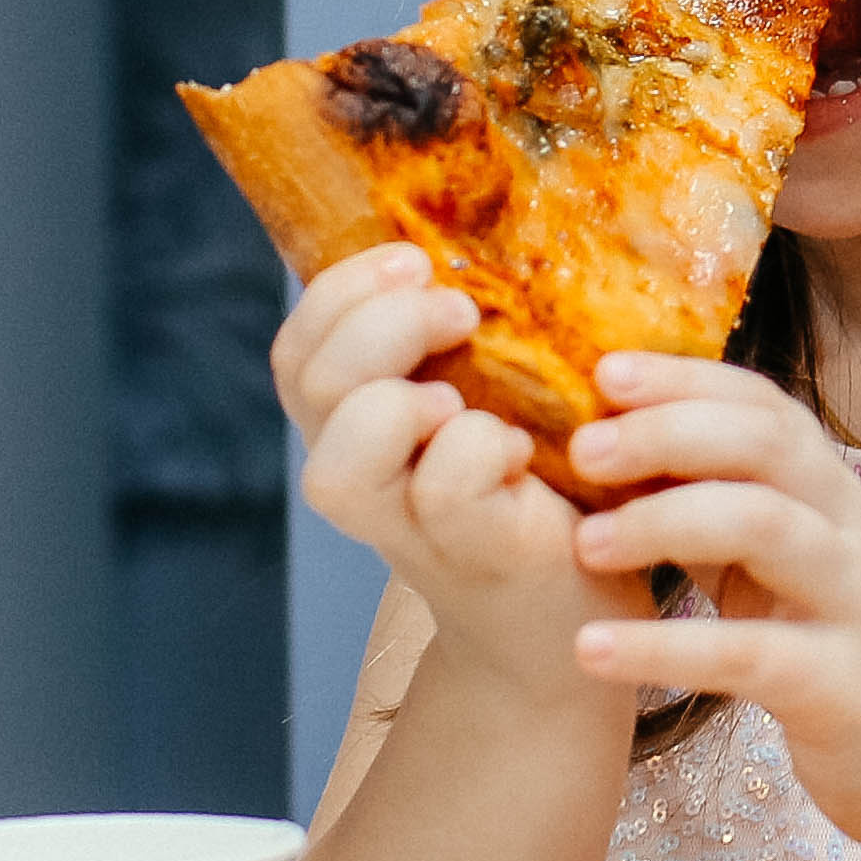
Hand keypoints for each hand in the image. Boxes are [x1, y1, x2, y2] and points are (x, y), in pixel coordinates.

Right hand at [271, 244, 649, 684]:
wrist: (565, 618)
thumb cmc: (530, 491)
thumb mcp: (484, 401)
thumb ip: (456, 346)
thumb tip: (476, 241)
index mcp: (354, 431)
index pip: (296, 349)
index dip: (337, 291)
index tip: (412, 256)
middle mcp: (364, 483)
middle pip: (309, 385)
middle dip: (377, 324)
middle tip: (458, 309)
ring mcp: (410, 527)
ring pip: (341, 462)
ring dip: (399, 400)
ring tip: (465, 389)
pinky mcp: (478, 552)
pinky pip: (444, 488)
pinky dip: (479, 449)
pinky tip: (521, 449)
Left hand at [566, 357, 860, 860]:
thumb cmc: (857, 654)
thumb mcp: (798, 571)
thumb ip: (729, 515)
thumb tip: (623, 466)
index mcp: (833, 499)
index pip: (765, 407)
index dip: (686, 379)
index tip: (604, 370)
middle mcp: (850, 534)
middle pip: (764, 446)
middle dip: (667, 432)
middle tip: (581, 451)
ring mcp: (853, 606)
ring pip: (764, 526)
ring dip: (664, 522)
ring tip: (584, 546)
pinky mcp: (841, 688)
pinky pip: (748, 656)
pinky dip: (664, 650)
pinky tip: (592, 652)